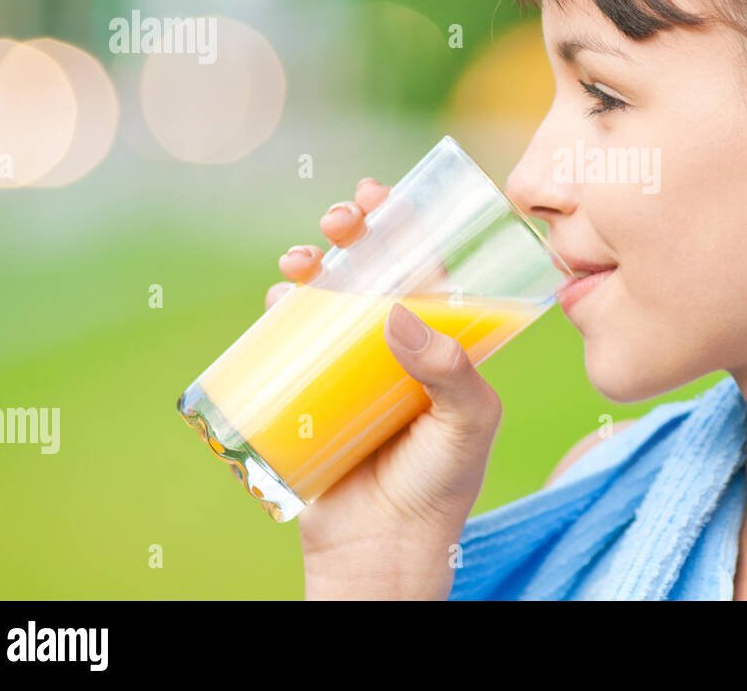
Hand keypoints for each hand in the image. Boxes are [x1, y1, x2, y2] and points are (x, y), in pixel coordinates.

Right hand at [269, 177, 502, 598]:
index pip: (426, 265)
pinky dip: (281, 310)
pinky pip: (291, 338)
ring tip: (300, 261)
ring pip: (327, 295)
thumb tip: (398, 313)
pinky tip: (279, 300)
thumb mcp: (467, 422)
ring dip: (311, 262)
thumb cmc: (441, 485)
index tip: (382, 196)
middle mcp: (396, 343)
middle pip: (372, 268)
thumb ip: (449, 369)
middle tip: (340, 220)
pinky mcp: (311, 390)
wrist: (384, 549)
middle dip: (353, 232)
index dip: (406, 224)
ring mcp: (351, 364)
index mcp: (443, 339)